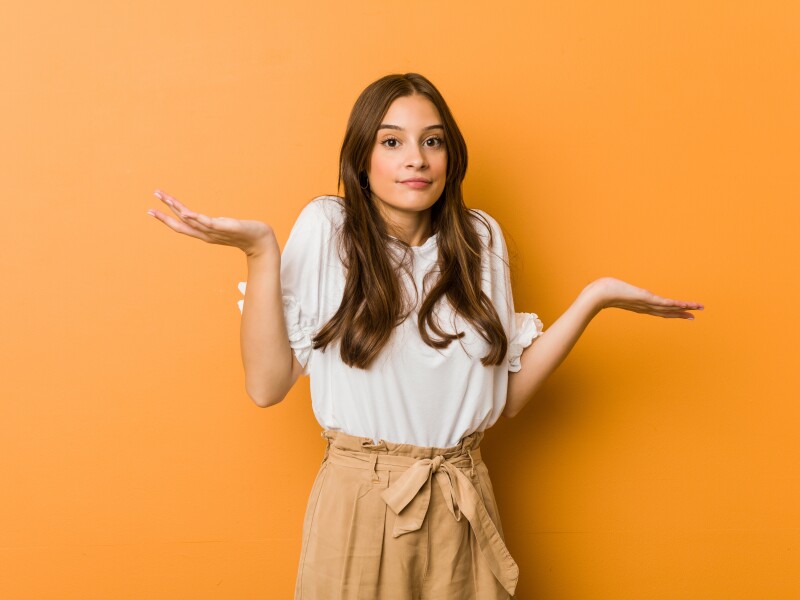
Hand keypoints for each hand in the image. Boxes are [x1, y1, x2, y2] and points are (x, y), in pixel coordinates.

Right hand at [147, 189, 274, 256]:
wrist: (261, 241)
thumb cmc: (244, 233)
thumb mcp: (224, 226)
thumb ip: (213, 224)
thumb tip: (205, 220)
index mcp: (205, 233)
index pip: (181, 226)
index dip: (166, 219)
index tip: (152, 210)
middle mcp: (207, 234)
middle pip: (181, 225)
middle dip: (165, 216)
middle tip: (150, 207)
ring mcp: (215, 231)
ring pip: (191, 220)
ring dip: (177, 209)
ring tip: (165, 198)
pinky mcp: (225, 227)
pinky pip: (207, 222)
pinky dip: (196, 218)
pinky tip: (186, 212)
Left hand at [583, 277, 703, 319]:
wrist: (599, 295)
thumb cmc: (602, 291)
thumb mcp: (613, 290)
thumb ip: (614, 289)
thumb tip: (610, 284)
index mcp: (639, 305)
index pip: (658, 310)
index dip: (670, 312)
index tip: (680, 313)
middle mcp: (644, 307)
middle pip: (666, 312)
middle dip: (681, 314)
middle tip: (694, 316)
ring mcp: (646, 304)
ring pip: (669, 308)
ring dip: (684, 309)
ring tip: (698, 309)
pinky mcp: (646, 299)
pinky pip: (664, 303)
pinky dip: (676, 305)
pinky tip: (685, 306)